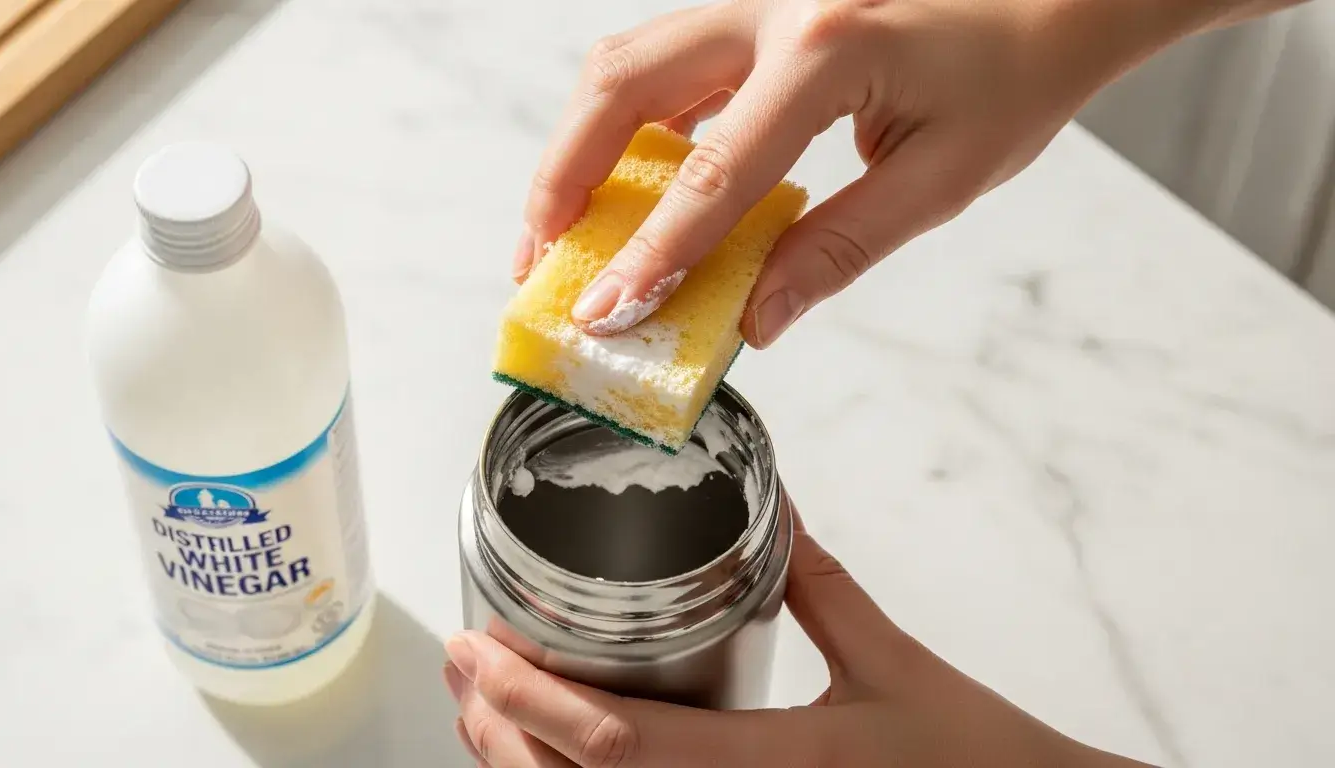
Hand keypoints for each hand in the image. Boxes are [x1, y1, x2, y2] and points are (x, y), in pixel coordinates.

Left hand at [442, 498, 1155, 766]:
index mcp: (772, 766)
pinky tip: (555, 750)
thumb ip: (822, 586)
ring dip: (522, 763)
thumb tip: (778, 509)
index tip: (477, 649)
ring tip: (482, 706)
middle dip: (499, 729)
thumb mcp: (893, 665)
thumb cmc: (973, 759)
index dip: (531, 698)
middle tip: (458, 666)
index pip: (619, 742)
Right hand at [513, 0, 1244, 346]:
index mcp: (824, 49)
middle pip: (623, 85)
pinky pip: (665, 63)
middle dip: (565, 178)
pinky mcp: (754, 9)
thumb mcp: (938, 180)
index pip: (711, 172)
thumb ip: (837, 248)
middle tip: (541, 260)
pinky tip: (626, 184)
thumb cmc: (1012, 78)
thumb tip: (752, 318)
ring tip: (562, 230)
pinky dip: (629, 127)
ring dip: (582, 147)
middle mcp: (771, 6)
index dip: (652, 253)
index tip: (607, 314)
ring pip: (629, 63)